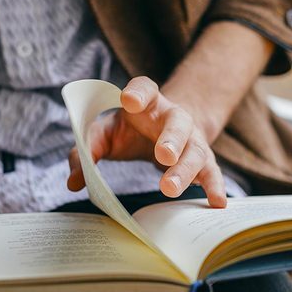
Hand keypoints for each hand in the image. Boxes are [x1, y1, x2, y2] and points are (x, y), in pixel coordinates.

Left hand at [67, 76, 226, 207]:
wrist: (165, 133)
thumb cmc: (130, 131)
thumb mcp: (104, 134)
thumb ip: (86, 151)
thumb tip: (74, 181)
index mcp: (147, 103)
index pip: (144, 89)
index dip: (138, 93)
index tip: (130, 100)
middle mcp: (173, 118)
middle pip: (177, 123)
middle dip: (171, 138)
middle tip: (163, 155)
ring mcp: (192, 140)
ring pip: (194, 151)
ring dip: (185, 170)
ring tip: (170, 188)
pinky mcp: (202, 161)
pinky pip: (211, 173)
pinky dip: (215, 187)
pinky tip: (217, 202)